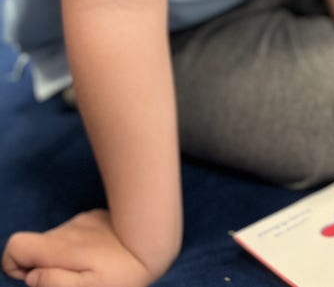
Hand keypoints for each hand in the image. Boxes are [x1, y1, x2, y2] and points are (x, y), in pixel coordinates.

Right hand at [2, 210, 164, 286]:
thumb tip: (32, 276)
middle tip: (72, 278)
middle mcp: (66, 229)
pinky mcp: (96, 218)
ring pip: (58, 241)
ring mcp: (82, 220)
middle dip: (43, 264)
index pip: (15, 245)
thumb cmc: (122, 272)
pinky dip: (81, 246)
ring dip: (64, 256)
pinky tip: (103, 252)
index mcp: (58, 248)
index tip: (36, 277)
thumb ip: (55, 283)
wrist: (155, 239)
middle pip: (36, 246)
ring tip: (91, 267)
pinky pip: (77, 234)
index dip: (14, 264)